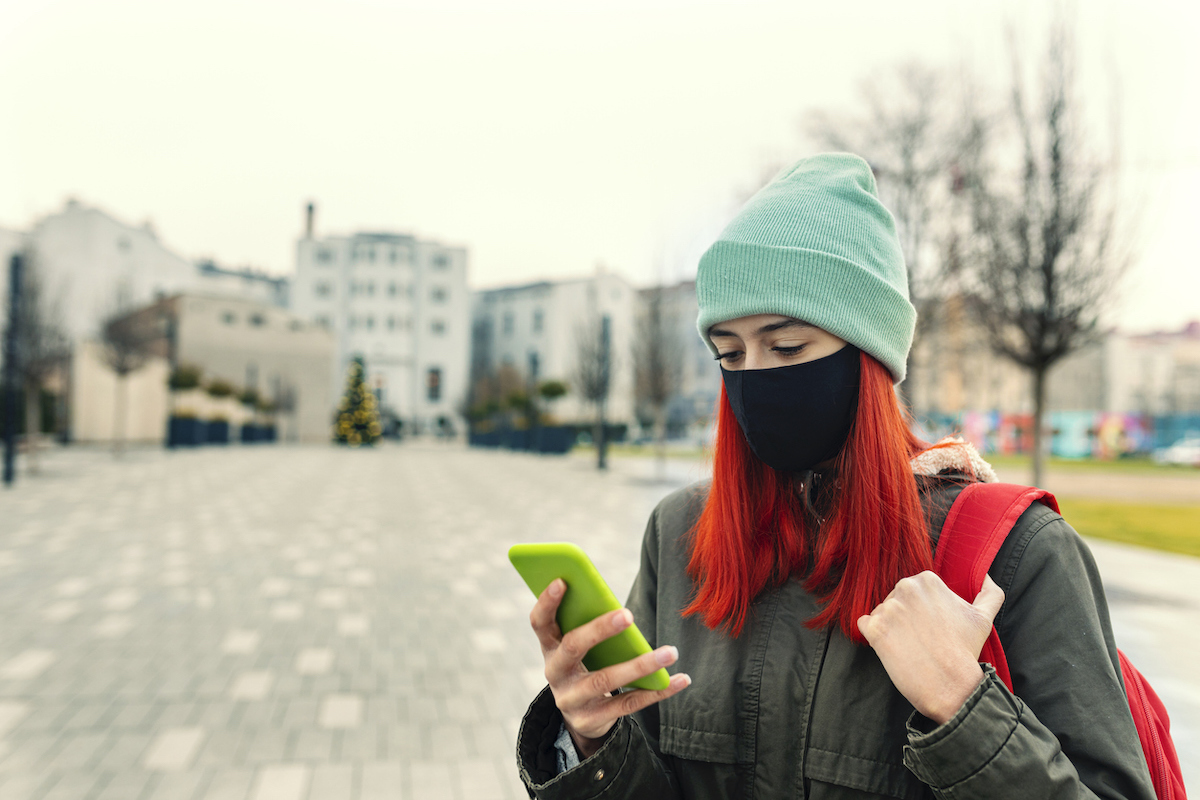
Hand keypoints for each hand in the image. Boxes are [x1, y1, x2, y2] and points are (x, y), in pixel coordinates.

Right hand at [530, 578, 690, 758]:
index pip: (540, 623)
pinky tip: (680, 679)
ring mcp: (571, 699)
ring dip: (640, 665)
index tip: (562, 580)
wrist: (581, 714)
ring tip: (670, 652)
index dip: (547, 602)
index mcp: (549, 647)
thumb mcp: (578, 646)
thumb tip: (620, 607)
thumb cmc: (586, 663)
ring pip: (606, 680)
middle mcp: (555, 673)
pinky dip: (657, 691)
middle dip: (599, 630)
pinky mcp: (592, 719)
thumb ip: (588, 624)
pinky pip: (628, 704)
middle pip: (573, 648)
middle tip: (628, 614)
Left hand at [857, 571, 1003, 724]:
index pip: (913, 590)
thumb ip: (990, 592)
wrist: (950, 685)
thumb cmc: (965, 651)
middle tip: (921, 638)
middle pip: (895, 599)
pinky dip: (875, 637)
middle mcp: (905, 588)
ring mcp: (888, 609)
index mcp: (927, 580)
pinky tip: (893, 648)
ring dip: (891, 628)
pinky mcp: (874, 629)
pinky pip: (865, 626)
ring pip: (881, 613)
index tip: (931, 626)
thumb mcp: (983, 617)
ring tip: (910, 645)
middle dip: (904, 617)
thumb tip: (986, 576)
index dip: (921, 610)